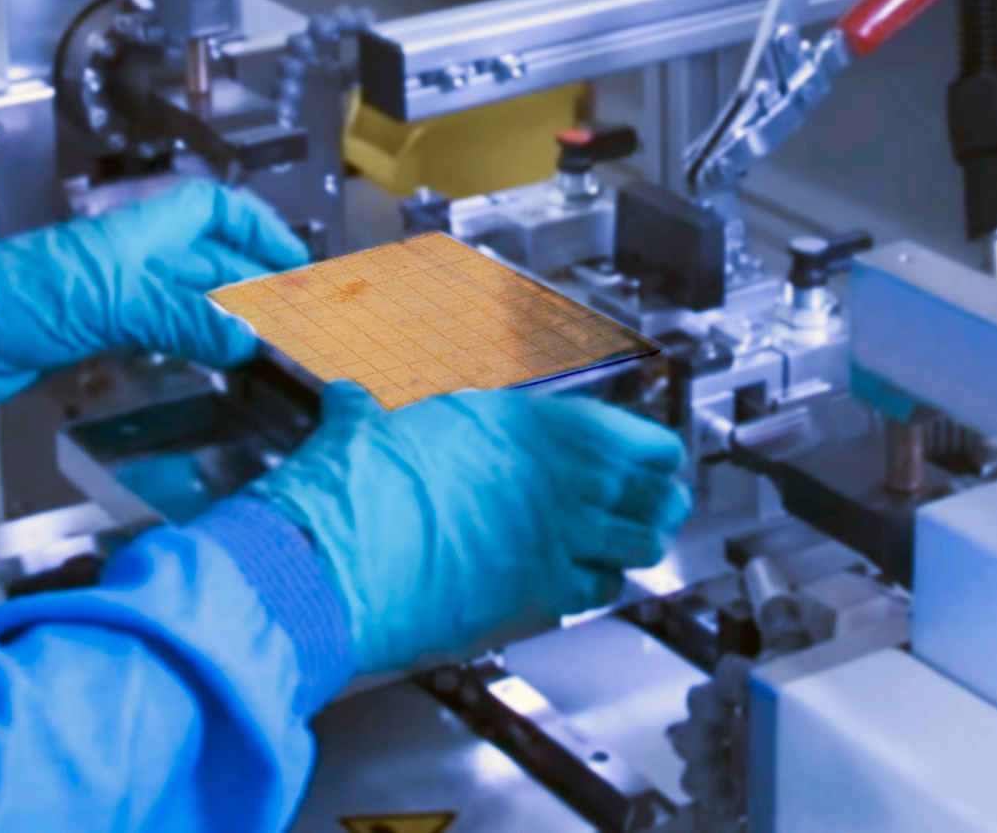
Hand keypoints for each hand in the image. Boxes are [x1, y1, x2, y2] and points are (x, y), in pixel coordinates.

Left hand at [0, 179, 307, 411]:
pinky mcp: (91, 338)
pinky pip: (156, 338)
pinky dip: (188, 349)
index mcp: (138, 233)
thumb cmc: (17, 296)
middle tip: (295, 317)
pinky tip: (209, 364)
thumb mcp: (114, 301)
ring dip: (225, 321)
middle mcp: (130, 261)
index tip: (291, 257)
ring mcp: (110, 299)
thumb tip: (246, 335)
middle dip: (253, 284)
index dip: (254, 227)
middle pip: (207, 263)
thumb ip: (183, 318)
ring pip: (185, 303)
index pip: (210, 210)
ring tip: (264, 345)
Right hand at [242, 384, 691, 678]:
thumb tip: (348, 403)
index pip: (629, 434)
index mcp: (525, 423)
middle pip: (651, 489)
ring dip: (640, 542)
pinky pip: (599, 589)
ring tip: (635, 541)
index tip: (652, 455)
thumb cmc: (353, 491)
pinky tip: (588, 580)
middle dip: (661, 497)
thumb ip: (367, 412)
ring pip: (640, 542)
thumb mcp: (365, 428)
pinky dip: (602, 585)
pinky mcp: (537, 593)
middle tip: (659, 501)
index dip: (650, 449)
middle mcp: (555, 477)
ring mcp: (552, 537)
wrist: (335, 560)